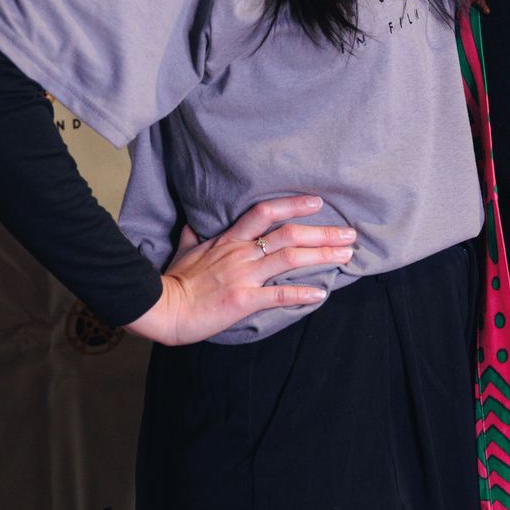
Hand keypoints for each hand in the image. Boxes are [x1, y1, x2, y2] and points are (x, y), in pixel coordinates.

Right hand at [123, 195, 354, 345]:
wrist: (160, 307)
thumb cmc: (172, 280)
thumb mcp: (184, 250)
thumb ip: (194, 235)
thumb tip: (193, 222)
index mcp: (229, 240)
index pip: (265, 212)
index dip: (293, 204)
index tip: (317, 202)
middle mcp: (240, 253)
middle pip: (288, 234)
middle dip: (322, 232)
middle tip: (349, 233)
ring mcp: (243, 276)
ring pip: (289, 259)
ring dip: (321, 256)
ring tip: (346, 255)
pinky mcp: (242, 300)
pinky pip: (278, 295)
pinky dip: (302, 294)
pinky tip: (322, 293)